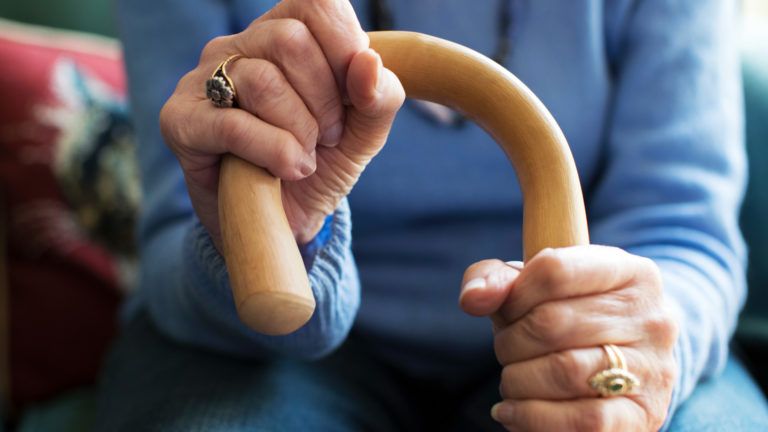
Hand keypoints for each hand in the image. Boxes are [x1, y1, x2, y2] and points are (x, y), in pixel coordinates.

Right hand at [159, 0, 404, 249]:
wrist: (281, 222)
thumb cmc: (318, 165)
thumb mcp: (363, 134)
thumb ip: (378, 98)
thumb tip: (368, 64)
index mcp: (283, 33)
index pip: (316, 3)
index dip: (345, 45)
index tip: (356, 94)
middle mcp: (239, 46)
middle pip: (290, 39)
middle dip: (325, 98)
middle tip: (326, 136)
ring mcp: (204, 79)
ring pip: (262, 81)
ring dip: (299, 131)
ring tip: (304, 157)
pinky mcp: (181, 120)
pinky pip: (234, 125)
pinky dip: (274, 152)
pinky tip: (287, 169)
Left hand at [459, 245, 677, 430]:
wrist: (626, 365)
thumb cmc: (567, 317)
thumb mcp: (534, 288)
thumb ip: (494, 279)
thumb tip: (473, 298)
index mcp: (629, 271)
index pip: (554, 270)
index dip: (514, 295)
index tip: (507, 311)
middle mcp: (651, 316)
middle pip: (552, 322)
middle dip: (510, 341)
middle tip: (506, 350)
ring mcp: (653, 368)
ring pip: (564, 371)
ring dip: (517, 379)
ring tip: (511, 381)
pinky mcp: (644, 415)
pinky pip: (583, 420)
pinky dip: (532, 418)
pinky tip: (511, 411)